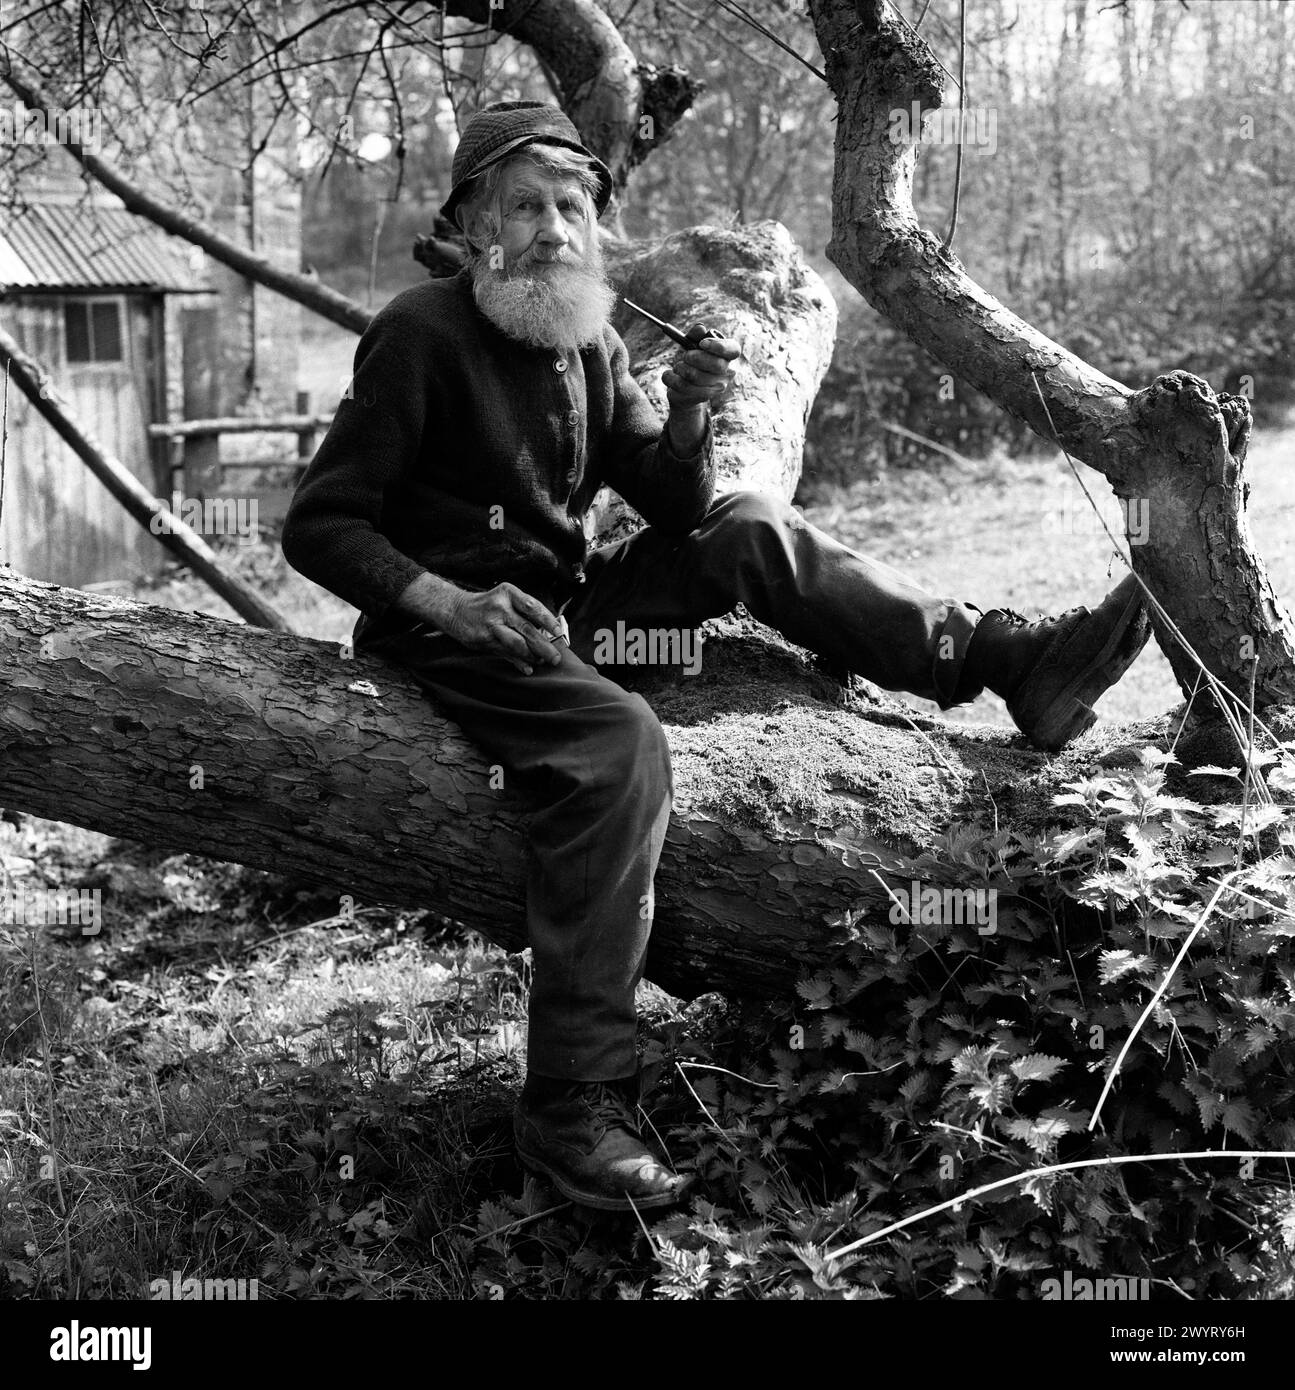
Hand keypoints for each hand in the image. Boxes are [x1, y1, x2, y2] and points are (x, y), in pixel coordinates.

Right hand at [444, 583, 564, 674]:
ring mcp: (491, 625)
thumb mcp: (505, 599)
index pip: (532, 607)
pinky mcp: (484, 640)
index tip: (558, 632)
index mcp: (509, 594)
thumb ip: (524, 612)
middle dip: (544, 646)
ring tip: (542, 661)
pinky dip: (519, 662)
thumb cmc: (488, 605)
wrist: (455, 610)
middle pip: (527, 629)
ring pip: (517, 644)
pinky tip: (528, 668)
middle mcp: (500, 608)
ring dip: (532, 656)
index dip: (548, 620)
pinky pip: (506, 653)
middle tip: (556, 657)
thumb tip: (549, 632)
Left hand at [661, 332, 740, 410]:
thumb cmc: (691, 361)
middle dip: (696, 358)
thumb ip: (695, 335)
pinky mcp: (702, 397)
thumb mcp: (691, 345)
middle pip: (716, 365)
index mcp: (727, 355)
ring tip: (677, 367)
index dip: (718, 346)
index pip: (733, 350)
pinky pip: (683, 386)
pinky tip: (670, 376)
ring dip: (680, 368)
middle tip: (685, 356)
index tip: (702, 343)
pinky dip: (671, 378)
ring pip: (696, 376)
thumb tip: (700, 328)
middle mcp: (727, 372)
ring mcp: (717, 387)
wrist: (684, 389)